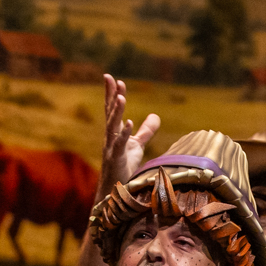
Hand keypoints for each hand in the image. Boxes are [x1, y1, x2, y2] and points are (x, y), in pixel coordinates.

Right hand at [99, 75, 159, 198]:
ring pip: (112, 126)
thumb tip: (155, 115)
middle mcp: (110, 136)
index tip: (114, 79)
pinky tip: (128, 123)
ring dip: (116, 111)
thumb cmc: (125, 165)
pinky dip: (124, 134)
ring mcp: (111, 147)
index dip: (113, 94)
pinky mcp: (116, 159)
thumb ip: (146, 131)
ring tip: (121, 97)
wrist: (117, 188)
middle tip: (109, 78)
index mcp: (115, 132)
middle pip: (109, 112)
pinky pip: (119, 144)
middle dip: (110, 95)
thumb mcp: (138, 145)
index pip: (113, 109)